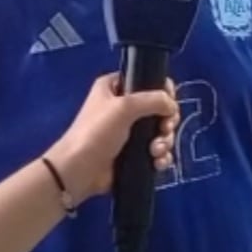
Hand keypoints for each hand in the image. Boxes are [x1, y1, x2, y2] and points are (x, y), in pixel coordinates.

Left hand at [45, 73, 177, 204]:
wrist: (79, 171)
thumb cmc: (97, 132)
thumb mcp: (124, 107)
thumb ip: (152, 100)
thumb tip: (172, 106)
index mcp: (115, 87)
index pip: (147, 80)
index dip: (163, 91)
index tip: (169, 104)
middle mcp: (123, 107)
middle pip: (159, 108)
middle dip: (166, 121)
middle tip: (164, 129)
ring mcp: (129, 132)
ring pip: (160, 131)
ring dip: (164, 141)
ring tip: (156, 151)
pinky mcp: (133, 154)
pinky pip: (156, 151)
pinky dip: (161, 156)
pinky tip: (158, 162)